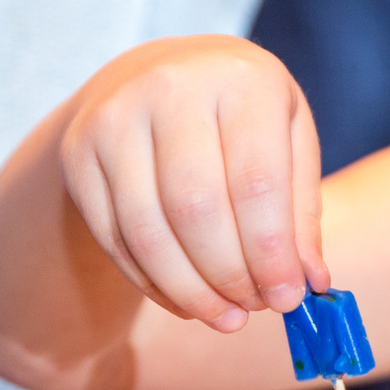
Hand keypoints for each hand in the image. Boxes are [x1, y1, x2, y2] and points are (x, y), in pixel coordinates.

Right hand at [55, 36, 325, 331]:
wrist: (157, 73)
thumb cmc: (239, 112)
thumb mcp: (289, 137)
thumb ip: (301, 210)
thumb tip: (310, 283)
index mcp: (239, 78)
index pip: (256, 181)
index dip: (272, 253)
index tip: (288, 298)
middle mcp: (170, 88)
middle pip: (196, 210)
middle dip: (229, 276)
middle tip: (253, 310)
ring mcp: (114, 120)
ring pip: (148, 232)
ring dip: (189, 290)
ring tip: (223, 316)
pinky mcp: (79, 155)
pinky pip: (115, 238)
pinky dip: (153, 283)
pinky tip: (185, 299)